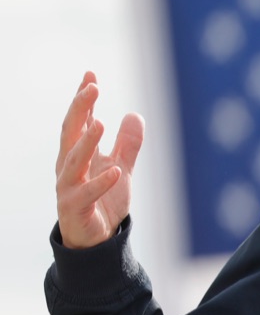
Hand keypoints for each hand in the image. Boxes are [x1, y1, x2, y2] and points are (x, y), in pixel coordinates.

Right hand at [55, 72, 144, 249]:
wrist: (95, 240)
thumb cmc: (103, 201)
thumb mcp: (121, 168)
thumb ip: (127, 144)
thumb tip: (134, 114)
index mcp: (78, 155)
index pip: (79, 121)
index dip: (83, 99)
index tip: (90, 74)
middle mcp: (69, 167)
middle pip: (72, 133)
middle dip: (80, 109)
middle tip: (91, 87)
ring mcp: (69, 187)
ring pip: (75, 160)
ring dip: (87, 141)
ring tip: (101, 123)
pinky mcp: (75, 208)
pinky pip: (87, 193)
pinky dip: (100, 182)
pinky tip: (115, 171)